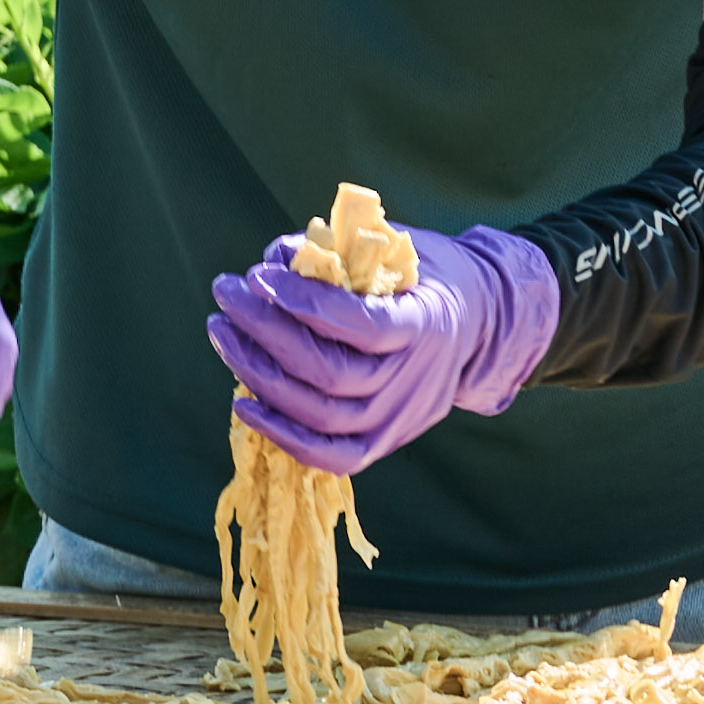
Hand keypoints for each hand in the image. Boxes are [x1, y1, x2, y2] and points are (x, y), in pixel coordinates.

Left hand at [204, 222, 559, 469]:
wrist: (480, 325)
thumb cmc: (427, 277)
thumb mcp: (399, 248)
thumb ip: (340, 252)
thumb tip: (274, 259)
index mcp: (426, 324)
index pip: (363, 325)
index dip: (306, 303)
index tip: (260, 275)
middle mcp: (415, 378)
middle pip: (330, 372)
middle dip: (265, 331)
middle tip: (227, 293)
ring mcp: (400, 418)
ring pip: (321, 413)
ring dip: (258, 374)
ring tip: (223, 332)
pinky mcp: (384, 442)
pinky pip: (330, 455)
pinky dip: (281, 434)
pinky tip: (242, 402)